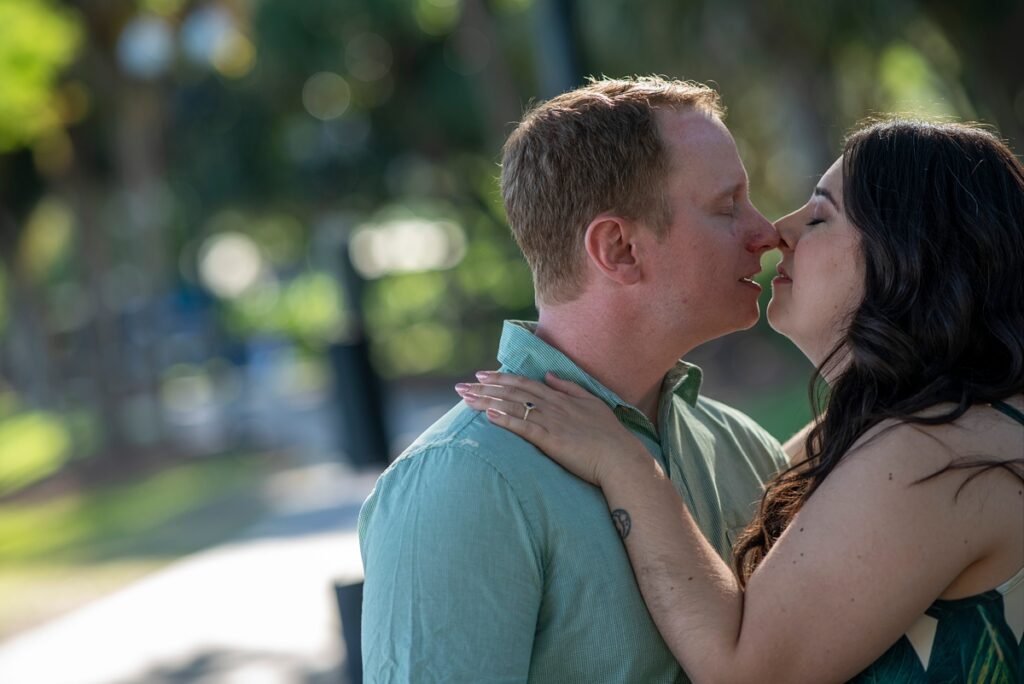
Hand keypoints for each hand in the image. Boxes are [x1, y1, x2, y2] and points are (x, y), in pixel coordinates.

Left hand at [454, 371, 651, 486]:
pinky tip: (487, 414)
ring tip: (465, 398)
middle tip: (461, 386)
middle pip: (512, 392)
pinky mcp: (550, 440)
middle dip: (484, 387)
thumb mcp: (592, 403)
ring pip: (512, 406)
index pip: (524, 383)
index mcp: (560, 397)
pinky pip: (523, 426)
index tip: (481, 374)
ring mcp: (551, 422)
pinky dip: (504, 419)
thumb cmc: (609, 435)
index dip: (501, 378)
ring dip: (486, 400)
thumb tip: (549, 376)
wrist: (620, 457)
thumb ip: (569, 387)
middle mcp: (552, 405)